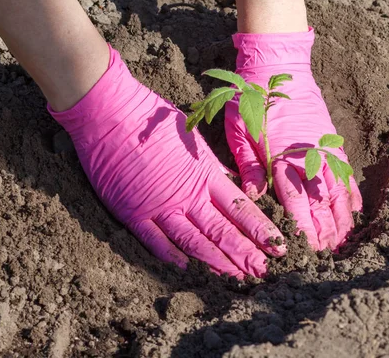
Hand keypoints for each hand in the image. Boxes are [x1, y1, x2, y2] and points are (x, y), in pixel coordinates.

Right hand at [49, 46, 285, 277]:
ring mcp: (159, 206)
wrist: (110, 112)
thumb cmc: (152, 117)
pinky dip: (171, 256)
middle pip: (222, 230)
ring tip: (238, 277)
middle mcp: (186, 194)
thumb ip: (212, 165)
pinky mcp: (132, 213)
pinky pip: (155, 241)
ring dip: (218, 261)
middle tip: (266, 271)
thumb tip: (233, 180)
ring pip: (194, 241)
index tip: (278, 245)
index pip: (240, 208)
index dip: (260, 229)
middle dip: (246, 252)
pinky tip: (187, 269)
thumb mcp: (192, 137)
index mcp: (203, 174)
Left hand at [225, 28, 362, 250]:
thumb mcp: (239, 130)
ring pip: (338, 190)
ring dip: (342, 217)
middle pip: (320, 202)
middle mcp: (307, 157)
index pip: (295, 201)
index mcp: (282, 157)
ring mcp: (323, 149)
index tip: (307, 249)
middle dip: (325, 230)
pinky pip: (346, 171)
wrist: (277, 68)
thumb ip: (249, 164)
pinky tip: (356, 210)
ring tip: (344, 241)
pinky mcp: (331, 141)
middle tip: (328, 255)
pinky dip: (352, 192)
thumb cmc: (251, 100)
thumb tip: (255, 196)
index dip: (303, 227)